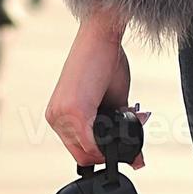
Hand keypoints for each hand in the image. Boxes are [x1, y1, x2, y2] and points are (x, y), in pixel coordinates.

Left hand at [44, 10, 136, 167]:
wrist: (102, 35)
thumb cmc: (105, 62)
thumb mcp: (111, 102)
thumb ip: (118, 128)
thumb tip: (136, 158)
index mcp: (59, 115)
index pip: (78, 151)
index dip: (103, 153)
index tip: (125, 147)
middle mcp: (56, 117)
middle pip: (84, 157)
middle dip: (111, 149)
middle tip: (134, 127)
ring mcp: (62, 116)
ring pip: (89, 153)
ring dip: (114, 141)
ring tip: (131, 113)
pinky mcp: (74, 112)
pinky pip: (92, 144)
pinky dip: (110, 141)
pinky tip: (124, 119)